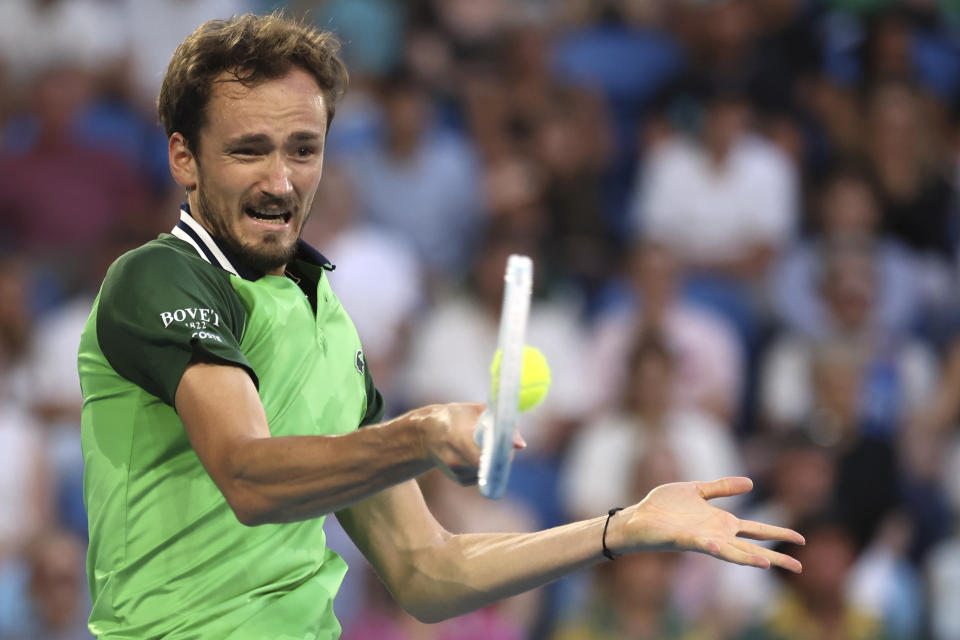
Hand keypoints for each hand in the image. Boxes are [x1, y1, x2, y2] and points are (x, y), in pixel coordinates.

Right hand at [418, 403, 527, 485]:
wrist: (425, 434)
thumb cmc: (453, 417)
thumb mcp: (474, 412)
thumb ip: (499, 424)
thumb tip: (521, 445)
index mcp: (457, 438)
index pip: (485, 454)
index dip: (501, 451)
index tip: (511, 445)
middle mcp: (454, 459)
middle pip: (490, 464)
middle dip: (501, 454)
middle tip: (502, 442)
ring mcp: (457, 472)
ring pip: (489, 470)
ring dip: (494, 459)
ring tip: (484, 444)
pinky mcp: (460, 480)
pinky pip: (484, 474)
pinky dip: (486, 465)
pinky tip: (475, 453)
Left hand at [608, 477, 804, 572]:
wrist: (638, 516)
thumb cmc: (664, 507)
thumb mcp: (697, 490)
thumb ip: (722, 488)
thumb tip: (751, 483)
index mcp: (721, 523)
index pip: (756, 530)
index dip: (778, 533)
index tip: (801, 539)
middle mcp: (716, 534)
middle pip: (751, 548)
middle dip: (775, 557)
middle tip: (800, 567)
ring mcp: (701, 539)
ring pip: (730, 552)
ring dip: (747, 559)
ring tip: (768, 564)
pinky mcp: (684, 539)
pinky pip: (700, 544)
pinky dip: (711, 545)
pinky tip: (718, 544)